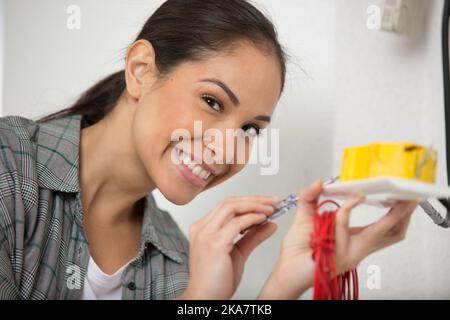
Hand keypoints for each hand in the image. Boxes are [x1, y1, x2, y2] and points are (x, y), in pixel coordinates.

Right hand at [177, 196, 278, 299]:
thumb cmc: (217, 281)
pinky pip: (237, 223)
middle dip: (254, 199)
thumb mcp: (238, 254)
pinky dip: (252, 218)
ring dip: (255, 205)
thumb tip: (269, 224)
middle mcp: (202, 228)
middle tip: (273, 201)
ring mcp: (206, 234)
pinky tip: (263, 219)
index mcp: (203, 228)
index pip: (227, 206)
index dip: (249, 201)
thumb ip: (252, 237)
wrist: (205, 298)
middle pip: (229, 202)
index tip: (267, 203)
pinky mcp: (215, 243)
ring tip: (271, 209)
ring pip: (232, 207)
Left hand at [258, 179, 418, 298]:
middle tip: (410, 199)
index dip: (396, 214)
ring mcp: (351, 252)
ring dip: (392, 214)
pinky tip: (352, 199)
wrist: (286, 270)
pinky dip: (348, 210)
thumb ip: (310, 198)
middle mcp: (357, 248)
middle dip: (404, 215)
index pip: (384, 229)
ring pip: (379, 231)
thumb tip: (319, 182)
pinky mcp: (340, 254)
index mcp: (353, 239)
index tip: (400, 198)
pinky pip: (346, 226)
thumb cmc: (297, 252)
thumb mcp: (305, 218)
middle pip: (392, 234)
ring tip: (399, 200)